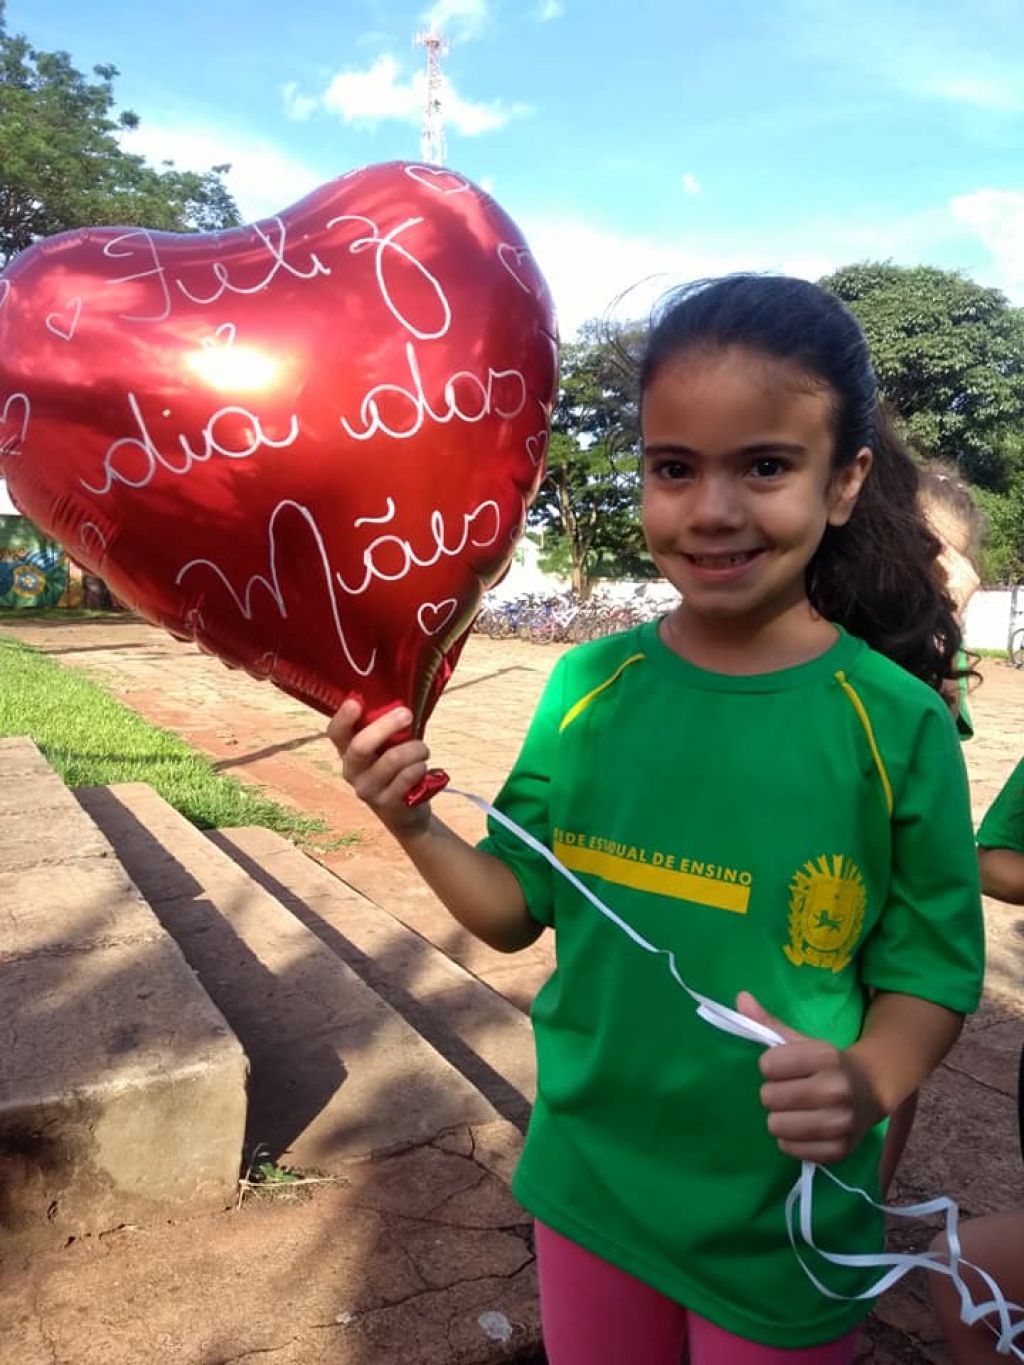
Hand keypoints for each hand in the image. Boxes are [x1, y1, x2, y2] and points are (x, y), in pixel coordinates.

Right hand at [327, 699, 432, 837]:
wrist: (404, 812)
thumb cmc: (395, 768)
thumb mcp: (385, 748)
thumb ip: (385, 729)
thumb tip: (400, 702)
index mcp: (347, 752)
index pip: (335, 734)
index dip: (342, 718)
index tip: (355, 702)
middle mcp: (351, 771)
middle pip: (361, 746)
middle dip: (386, 726)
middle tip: (407, 714)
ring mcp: (367, 789)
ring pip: (392, 759)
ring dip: (415, 749)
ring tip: (423, 750)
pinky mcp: (387, 803)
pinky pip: (408, 776)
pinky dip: (421, 767)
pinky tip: (423, 768)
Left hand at [736, 991, 881, 1163]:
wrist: (870, 1089)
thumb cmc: (826, 1064)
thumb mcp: (800, 1040)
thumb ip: (768, 1023)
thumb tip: (740, 998)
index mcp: (826, 1056)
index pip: (768, 1065)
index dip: (769, 1066)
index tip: (781, 1066)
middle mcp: (837, 1089)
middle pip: (770, 1097)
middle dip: (773, 1093)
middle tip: (788, 1091)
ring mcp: (841, 1123)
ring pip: (777, 1126)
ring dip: (779, 1118)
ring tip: (793, 1110)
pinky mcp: (840, 1150)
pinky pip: (791, 1149)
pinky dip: (791, 1140)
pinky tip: (803, 1128)